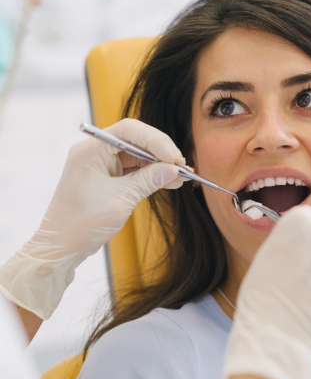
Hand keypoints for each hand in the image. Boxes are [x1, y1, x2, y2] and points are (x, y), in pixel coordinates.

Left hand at [0, 119, 185, 319]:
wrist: (60, 248)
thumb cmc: (81, 224)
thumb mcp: (121, 200)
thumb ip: (149, 180)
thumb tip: (173, 169)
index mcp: (91, 150)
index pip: (129, 131)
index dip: (156, 141)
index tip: (174, 158)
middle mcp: (95, 151)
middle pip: (135, 139)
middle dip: (161, 152)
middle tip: (181, 166)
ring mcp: (101, 163)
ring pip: (138, 154)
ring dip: (159, 164)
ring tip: (181, 176)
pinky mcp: (106, 176)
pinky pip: (134, 168)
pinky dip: (151, 174)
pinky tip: (169, 181)